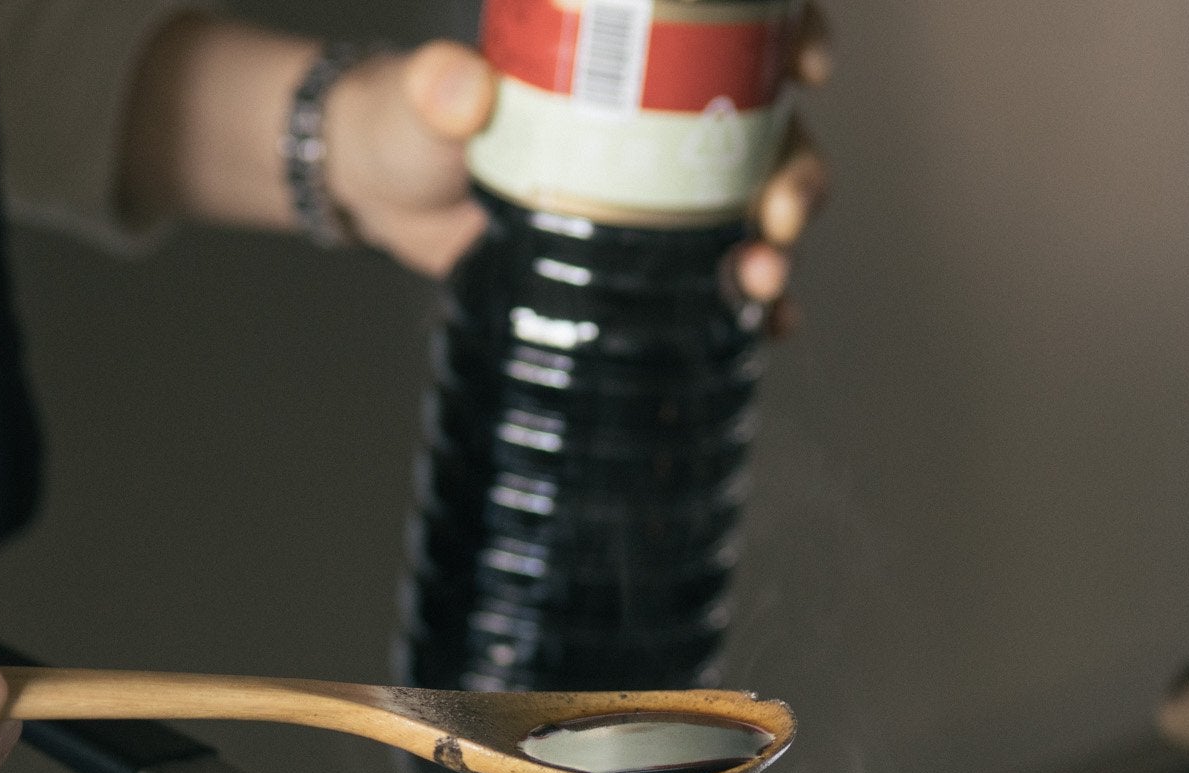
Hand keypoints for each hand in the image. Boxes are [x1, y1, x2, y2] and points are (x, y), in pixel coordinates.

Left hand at [122, 11, 831, 309]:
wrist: (379, 195)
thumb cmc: (404, 121)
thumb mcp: (420, 99)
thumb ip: (437, 88)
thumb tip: (460, 85)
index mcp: (630, 53)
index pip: (737, 28)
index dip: (795, 34)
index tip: (808, 65)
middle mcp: (663, 115)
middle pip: (771, 128)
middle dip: (798, 170)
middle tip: (777, 215)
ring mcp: (659, 189)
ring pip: (755, 205)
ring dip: (779, 244)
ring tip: (763, 280)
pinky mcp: (639, 255)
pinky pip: (713, 275)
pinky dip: (747, 302)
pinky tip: (766, 327)